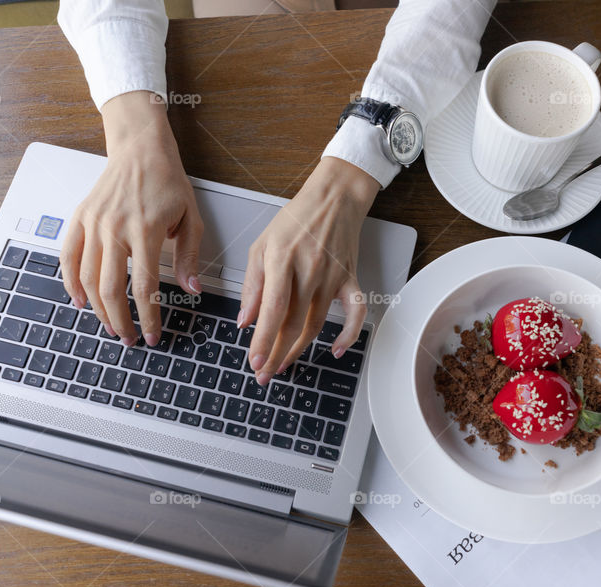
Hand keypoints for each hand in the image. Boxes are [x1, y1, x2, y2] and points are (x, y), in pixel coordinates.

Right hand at [60, 91, 202, 346]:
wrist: (140, 150)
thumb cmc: (168, 182)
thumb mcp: (191, 219)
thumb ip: (189, 257)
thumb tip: (192, 290)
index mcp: (146, 231)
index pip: (145, 287)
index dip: (148, 317)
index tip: (153, 335)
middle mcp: (116, 229)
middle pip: (111, 289)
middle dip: (120, 321)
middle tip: (130, 339)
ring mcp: (94, 224)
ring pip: (87, 278)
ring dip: (97, 309)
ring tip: (110, 325)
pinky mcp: (80, 218)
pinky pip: (68, 256)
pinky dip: (71, 282)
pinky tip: (80, 301)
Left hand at [239, 156, 379, 384]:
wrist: (334, 199)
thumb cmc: (295, 220)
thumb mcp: (261, 245)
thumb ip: (251, 285)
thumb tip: (245, 321)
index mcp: (281, 260)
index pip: (272, 310)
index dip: (263, 341)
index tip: (254, 362)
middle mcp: (308, 270)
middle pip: (293, 324)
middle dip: (276, 354)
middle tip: (264, 374)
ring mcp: (332, 276)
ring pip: (316, 324)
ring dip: (299, 350)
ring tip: (283, 365)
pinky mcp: (350, 279)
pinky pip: (355, 312)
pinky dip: (350, 334)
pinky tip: (337, 351)